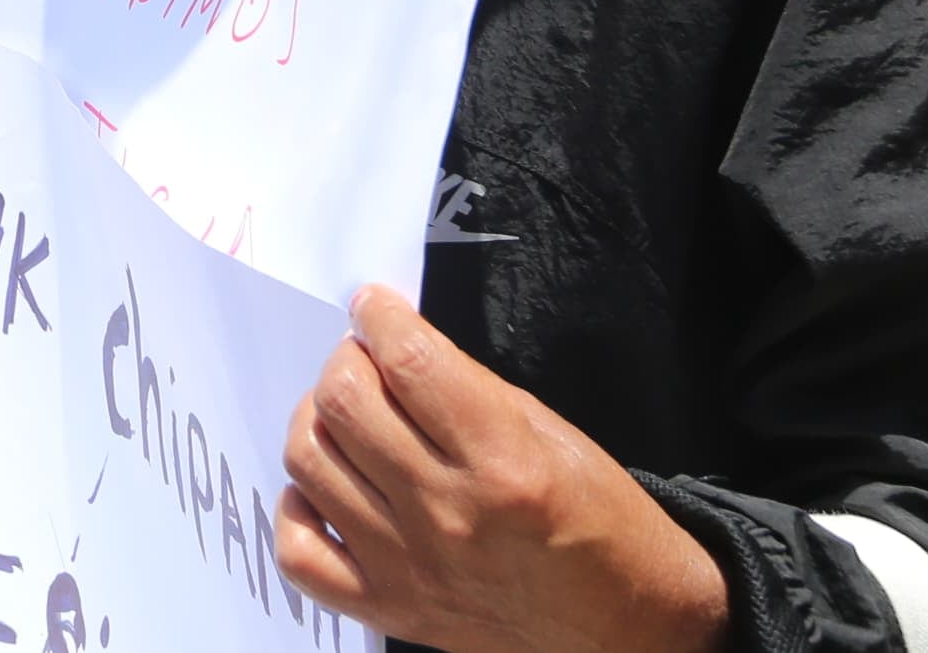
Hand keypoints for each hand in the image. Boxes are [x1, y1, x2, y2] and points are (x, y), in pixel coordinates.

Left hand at [277, 288, 730, 652]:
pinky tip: (328, 487)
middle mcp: (447, 513)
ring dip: (318, 420)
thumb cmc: (602, 527)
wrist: (627, 631)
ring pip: (310, 462)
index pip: (407, 361)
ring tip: (347, 415)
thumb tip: (400, 347)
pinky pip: (299, 554)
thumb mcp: (556, 435)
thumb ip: (471, 389)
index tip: (373, 306)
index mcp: (501, 461)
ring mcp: (410, 565)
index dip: (378, 317)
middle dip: (347, 360)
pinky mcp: (390, 608)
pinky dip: (300, 508)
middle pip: (344, 403)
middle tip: (366, 360)